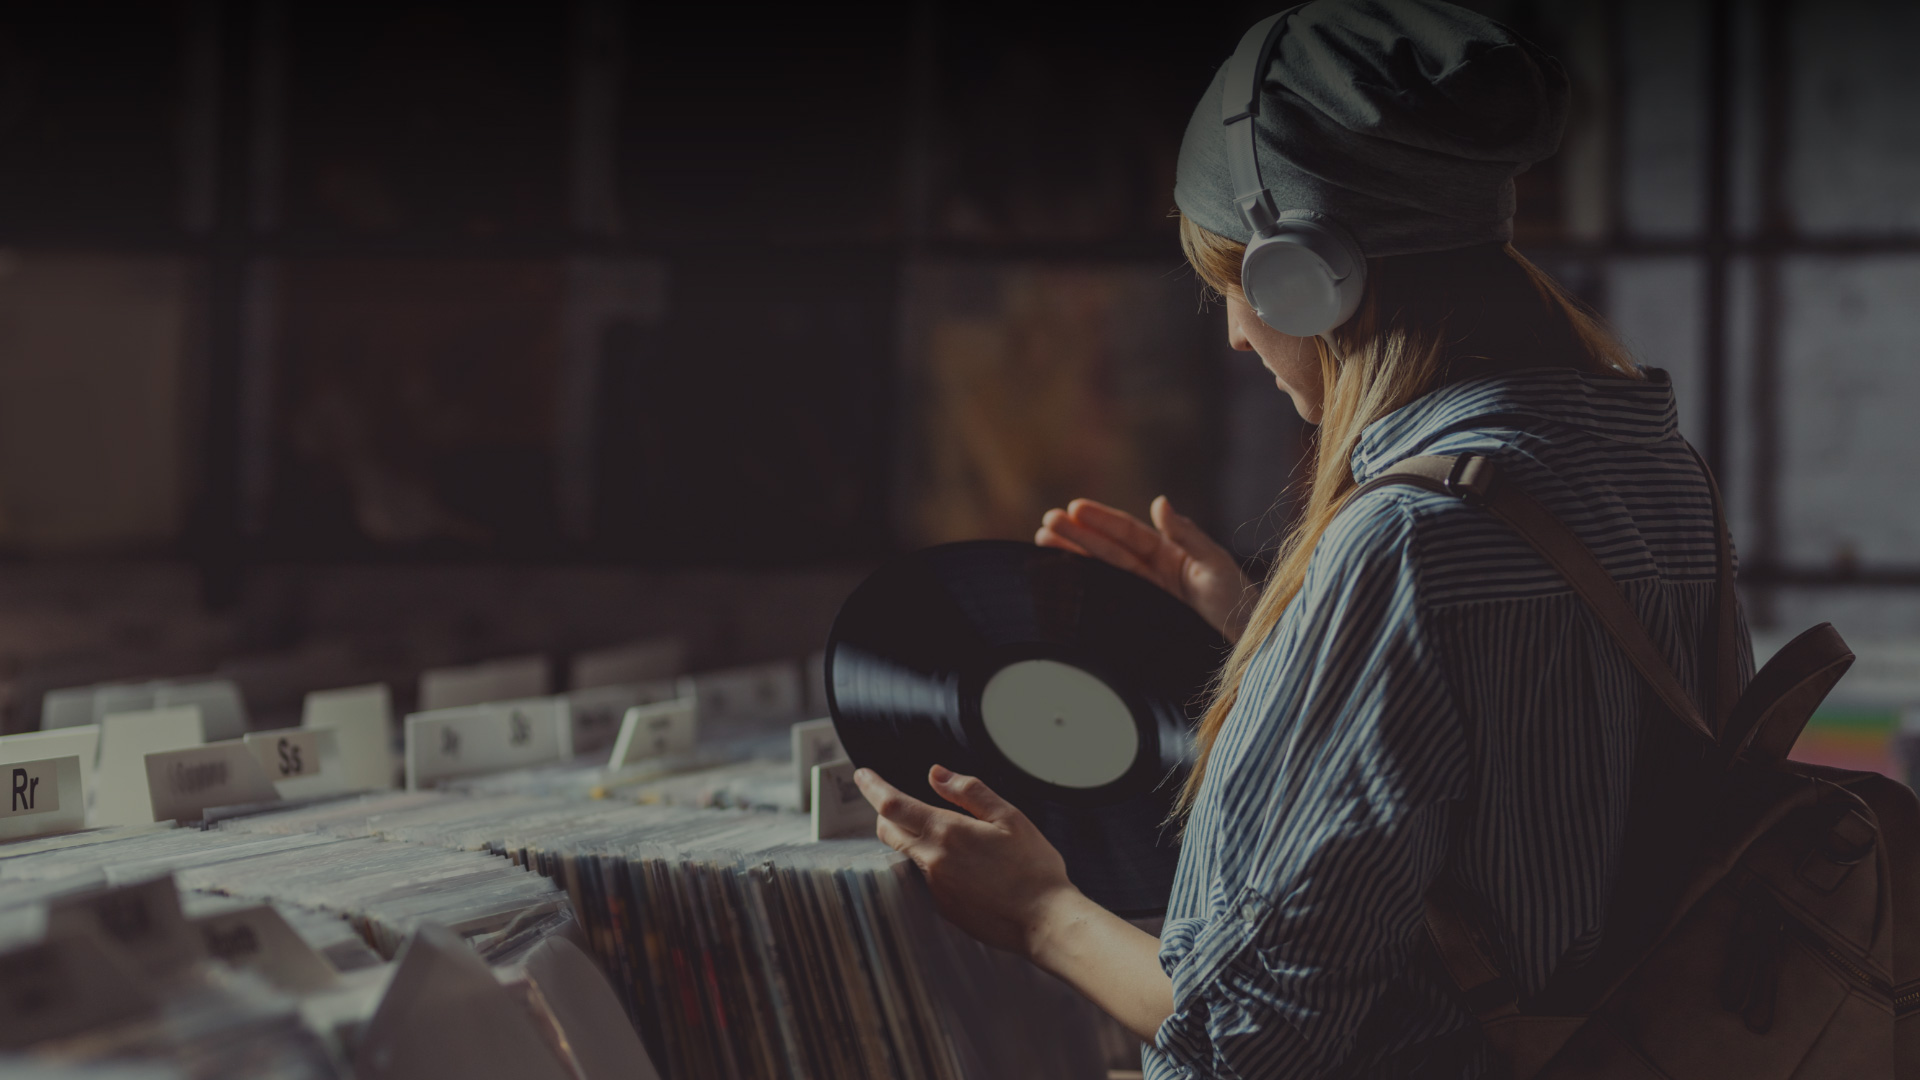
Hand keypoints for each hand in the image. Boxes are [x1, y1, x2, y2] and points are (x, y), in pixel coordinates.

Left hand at [854, 764, 1078, 957]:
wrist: (1044, 921)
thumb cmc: (1034, 868)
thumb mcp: (1009, 817)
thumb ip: (969, 792)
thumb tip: (937, 774)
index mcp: (947, 833)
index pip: (892, 805)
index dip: (872, 787)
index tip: (862, 776)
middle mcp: (933, 861)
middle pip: (890, 831)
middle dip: (887, 813)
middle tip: (897, 801)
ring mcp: (936, 888)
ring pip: (911, 855)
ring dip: (916, 839)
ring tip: (950, 835)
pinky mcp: (944, 908)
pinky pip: (929, 878)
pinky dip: (937, 865)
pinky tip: (969, 868)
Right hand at [1036, 495, 1252, 640]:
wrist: (1247, 643)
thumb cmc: (1238, 602)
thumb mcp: (1215, 564)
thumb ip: (1187, 535)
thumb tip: (1159, 503)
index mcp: (1171, 552)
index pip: (1129, 532)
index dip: (1102, 520)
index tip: (1075, 509)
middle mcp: (1154, 570)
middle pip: (1109, 548)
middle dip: (1077, 535)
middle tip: (1046, 522)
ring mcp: (1147, 593)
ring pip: (1104, 569)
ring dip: (1075, 555)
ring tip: (1043, 540)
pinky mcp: (1142, 615)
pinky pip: (1110, 596)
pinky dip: (1086, 585)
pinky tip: (1064, 576)